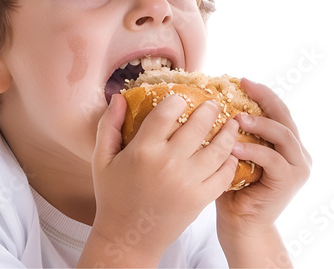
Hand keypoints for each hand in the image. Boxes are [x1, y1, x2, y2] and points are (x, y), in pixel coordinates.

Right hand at [86, 93, 239, 266]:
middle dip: (210, 109)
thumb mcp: (102, 158)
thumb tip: (119, 97)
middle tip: (214, 103)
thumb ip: (109, 125)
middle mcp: (168, 163)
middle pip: (198, 126)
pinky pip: (224, 175)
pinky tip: (230, 153)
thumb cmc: (113, 195)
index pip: (166, 113)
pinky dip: (231, 161)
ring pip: (217, 149)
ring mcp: (188, 182)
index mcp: (143, 150)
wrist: (128, 237)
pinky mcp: (200, 199)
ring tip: (231, 123)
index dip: (177, 100)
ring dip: (228, 132)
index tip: (182, 97)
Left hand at [216, 78, 311, 236]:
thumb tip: (212, 100)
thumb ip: (235, 130)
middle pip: (284, 116)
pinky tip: (233, 147)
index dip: (262, 92)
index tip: (243, 79)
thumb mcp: (234, 150)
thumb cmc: (231, 184)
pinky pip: (273, 159)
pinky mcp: (290, 181)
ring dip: (259, 123)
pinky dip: (253, 150)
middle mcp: (297, 151)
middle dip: (264, 98)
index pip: (277, 109)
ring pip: (283, 134)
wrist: (241, 222)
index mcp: (284, 142)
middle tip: (244, 86)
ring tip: (237, 118)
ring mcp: (297, 166)